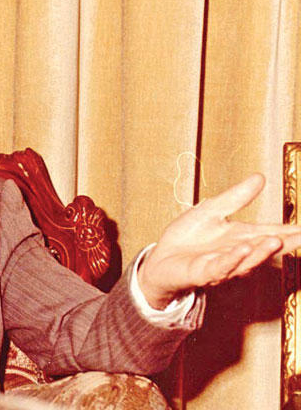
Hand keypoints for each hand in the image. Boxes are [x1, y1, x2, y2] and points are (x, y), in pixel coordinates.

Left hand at [137, 174, 300, 309]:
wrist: (162, 259)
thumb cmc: (189, 237)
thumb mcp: (211, 210)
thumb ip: (235, 197)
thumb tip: (260, 177)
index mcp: (241, 237)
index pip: (271, 232)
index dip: (292, 231)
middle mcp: (237, 253)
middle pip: (264, 249)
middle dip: (285, 243)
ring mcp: (221, 265)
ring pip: (245, 260)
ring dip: (260, 252)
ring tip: (274, 240)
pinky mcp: (202, 272)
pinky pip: (219, 267)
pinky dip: (231, 259)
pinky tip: (241, 250)